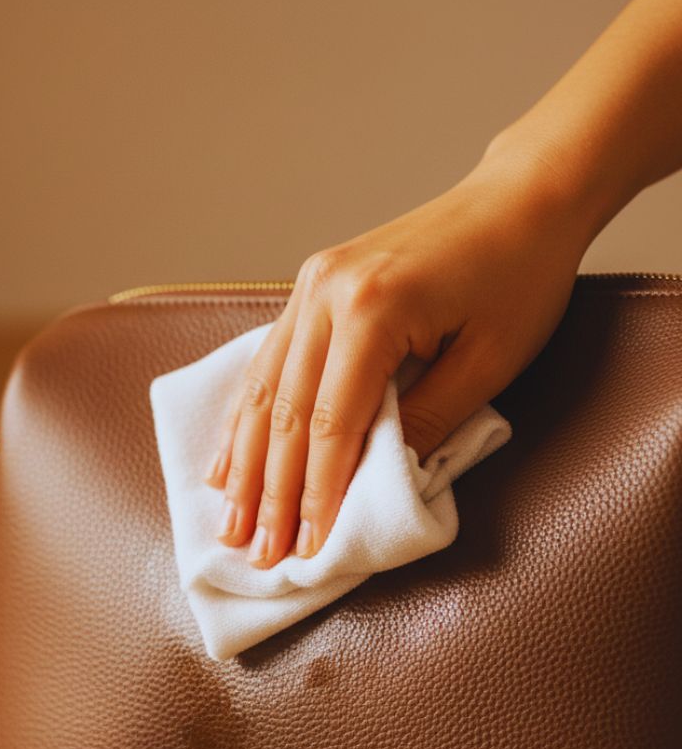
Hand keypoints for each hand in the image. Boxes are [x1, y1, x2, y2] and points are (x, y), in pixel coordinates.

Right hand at [204, 151, 592, 567]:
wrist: (521, 197)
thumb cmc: (521, 275)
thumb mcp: (489, 362)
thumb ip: (427, 423)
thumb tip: (374, 482)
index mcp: (373, 310)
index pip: (331, 425)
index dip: (316, 494)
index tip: (307, 548)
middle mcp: (325, 294)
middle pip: (285, 413)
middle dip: (269, 493)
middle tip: (255, 552)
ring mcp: (310, 285)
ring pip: (262, 390)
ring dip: (243, 463)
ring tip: (228, 520)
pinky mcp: (310, 286)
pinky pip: (266, 362)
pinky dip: (245, 416)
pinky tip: (226, 457)